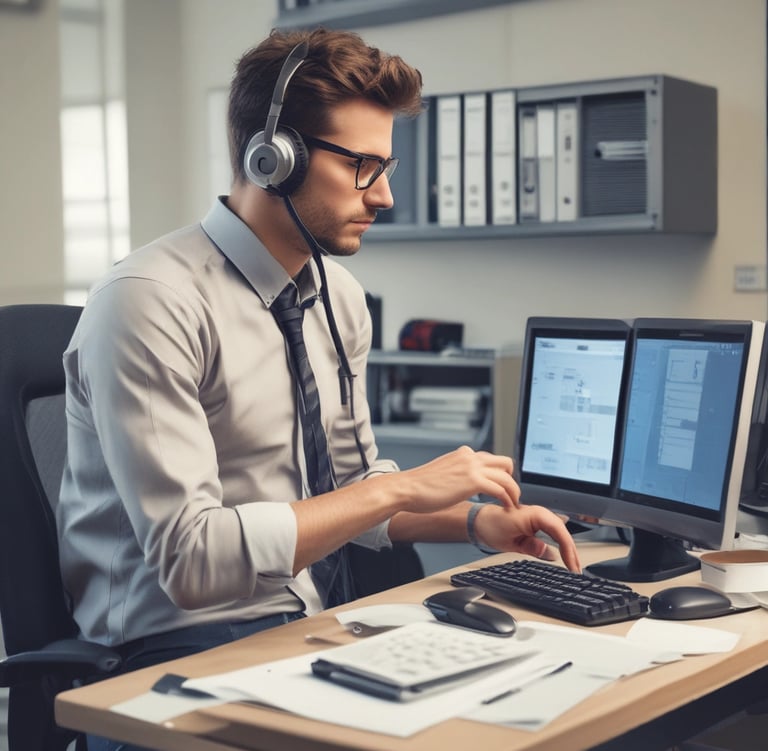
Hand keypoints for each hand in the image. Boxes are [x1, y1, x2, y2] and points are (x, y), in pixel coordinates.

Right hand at [395, 446, 519, 512]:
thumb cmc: (419, 486)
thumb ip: (456, 473)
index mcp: (463, 453)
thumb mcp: (443, 472)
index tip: (501, 486)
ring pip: (507, 476)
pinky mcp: (473, 481)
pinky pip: (500, 489)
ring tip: (512, 503)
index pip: (491, 459)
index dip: (499, 474)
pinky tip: (505, 507)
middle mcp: (470, 456)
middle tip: (509, 494)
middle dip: (510, 479)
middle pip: (505, 462)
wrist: (407, 488)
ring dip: (513, 491)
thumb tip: (460, 483)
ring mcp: (472, 467)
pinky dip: (507, 499)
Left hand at [473, 503, 580, 571]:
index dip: (567, 548)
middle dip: (571, 551)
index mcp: (534, 514)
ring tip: (574, 566)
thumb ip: (531, 546)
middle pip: (563, 532)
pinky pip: (555, 534)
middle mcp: (540, 514)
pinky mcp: (538, 524)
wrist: (481, 521)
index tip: (571, 564)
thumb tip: (549, 553)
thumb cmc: (492, 526)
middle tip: (576, 570)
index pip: (558, 530)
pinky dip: (561, 545)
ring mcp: (540, 518)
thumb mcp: (510, 541)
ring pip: (561, 534)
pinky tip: (565, 556)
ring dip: (568, 549)